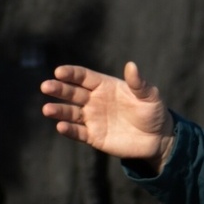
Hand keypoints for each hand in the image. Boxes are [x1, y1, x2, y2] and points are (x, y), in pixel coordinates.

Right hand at [40, 61, 175, 170]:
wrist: (157, 138)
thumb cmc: (153, 112)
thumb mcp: (149, 96)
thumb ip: (138, 83)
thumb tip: (131, 65)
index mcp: (105, 86)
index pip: (84, 77)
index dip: (72, 74)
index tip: (59, 71)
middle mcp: (95, 100)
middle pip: (73, 93)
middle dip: (59, 89)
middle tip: (46, 86)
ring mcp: (92, 119)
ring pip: (71, 113)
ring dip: (59, 111)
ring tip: (47, 109)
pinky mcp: (94, 136)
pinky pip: (78, 133)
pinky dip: (69, 130)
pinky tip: (61, 126)